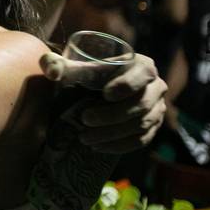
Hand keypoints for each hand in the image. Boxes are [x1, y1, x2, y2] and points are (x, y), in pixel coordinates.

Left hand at [40, 51, 166, 152]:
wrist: (97, 93)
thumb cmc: (87, 75)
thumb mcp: (72, 66)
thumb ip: (55, 63)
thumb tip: (53, 73)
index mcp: (142, 66)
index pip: (143, 74)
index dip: (127, 84)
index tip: (105, 94)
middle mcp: (156, 87)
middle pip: (141, 104)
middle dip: (112, 115)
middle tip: (85, 119)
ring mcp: (157, 110)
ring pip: (141, 125)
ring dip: (112, 133)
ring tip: (84, 137)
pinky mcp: (152, 129)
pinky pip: (140, 141)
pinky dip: (119, 145)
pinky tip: (97, 147)